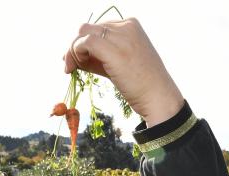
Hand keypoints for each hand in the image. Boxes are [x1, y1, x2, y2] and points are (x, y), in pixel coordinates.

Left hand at [64, 18, 183, 126]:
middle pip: (86, 28)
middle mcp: (126, 26)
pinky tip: (77, 67)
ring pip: (82, 33)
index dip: (83, 43)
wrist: (158, 97)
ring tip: (73, 68)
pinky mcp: (113, 50)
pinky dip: (75, 53)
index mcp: (130, 25)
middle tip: (70, 66)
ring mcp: (121, 36)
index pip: (96, 28)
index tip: (77, 60)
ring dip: (72, 51)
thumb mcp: (119, 63)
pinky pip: (85, 42)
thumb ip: (98, 55)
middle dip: (74, 46)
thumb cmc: (140, 84)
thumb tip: (70, 55)